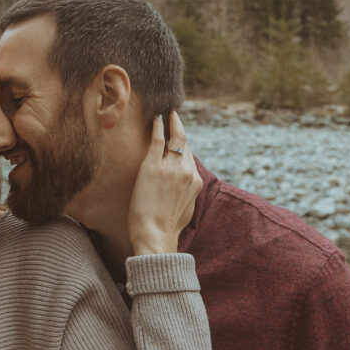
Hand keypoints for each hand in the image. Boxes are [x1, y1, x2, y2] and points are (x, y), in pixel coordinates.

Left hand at [127, 112, 201, 255]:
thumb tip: (186, 187)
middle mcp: (186, 171)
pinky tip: (157, 118)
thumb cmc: (167, 227)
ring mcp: (170, 167)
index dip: (184, 146)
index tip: (179, 136)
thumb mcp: (187, 209)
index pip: (190, 156)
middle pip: (185, 145)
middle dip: (180, 130)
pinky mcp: (153, 166)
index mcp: (195, 182)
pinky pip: (158, 140)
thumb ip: (188, 193)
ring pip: (174, 139)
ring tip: (168, 115)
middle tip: (175, 117)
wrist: (155, 235)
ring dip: (172, 124)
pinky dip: (158, 126)